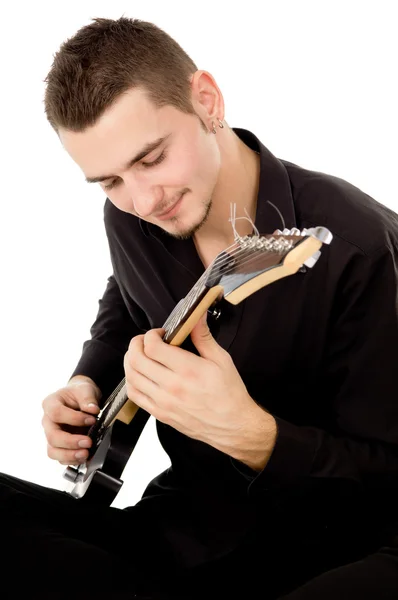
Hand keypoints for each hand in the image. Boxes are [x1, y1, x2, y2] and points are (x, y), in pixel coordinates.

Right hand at [41, 378, 100, 464]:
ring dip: (69, 455)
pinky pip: (61, 457)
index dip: (74, 419)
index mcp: (50, 404)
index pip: (56, 413)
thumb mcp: (84, 389)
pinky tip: (83, 457)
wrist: (81, 399)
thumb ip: (88, 398)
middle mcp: (48, 421)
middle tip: (88, 442)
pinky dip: (72, 459)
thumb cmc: (79, 393)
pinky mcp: (59, 445)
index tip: (91, 420)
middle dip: (71, 442)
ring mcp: (52, 434)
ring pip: (53, 450)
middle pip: (52, 436)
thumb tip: (93, 410)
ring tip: (85, 454)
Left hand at [124, 313, 276, 468]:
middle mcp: (172, 387)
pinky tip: (140, 375)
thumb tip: (197, 316)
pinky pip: (135, 396)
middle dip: (136, 344)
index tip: (160, 334)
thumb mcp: (221, 359)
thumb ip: (203, 336)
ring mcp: (163, 402)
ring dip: (130, 361)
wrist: (233, 426)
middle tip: (145, 341)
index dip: (151, 335)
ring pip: (131, 378)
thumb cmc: (229, 393)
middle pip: (136, 360)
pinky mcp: (160, 414)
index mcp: (188, 370)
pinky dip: (132, 381)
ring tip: (140, 355)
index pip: (152, 347)